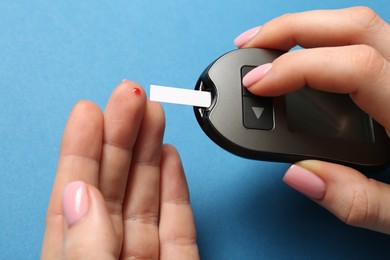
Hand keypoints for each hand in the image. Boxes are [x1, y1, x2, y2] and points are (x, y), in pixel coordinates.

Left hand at [41, 81, 198, 258]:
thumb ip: (86, 248)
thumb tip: (80, 195)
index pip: (74, 199)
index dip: (80, 151)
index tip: (88, 112)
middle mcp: (109, 256)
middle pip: (114, 187)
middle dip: (121, 137)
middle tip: (130, 97)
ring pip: (146, 198)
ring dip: (149, 152)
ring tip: (152, 113)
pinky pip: (178, 227)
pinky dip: (176, 190)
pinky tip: (169, 157)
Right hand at [235, 7, 389, 233]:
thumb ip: (355, 200)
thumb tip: (298, 174)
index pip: (351, 66)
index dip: (294, 68)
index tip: (256, 84)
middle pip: (353, 25)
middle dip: (292, 28)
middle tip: (250, 46)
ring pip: (360, 25)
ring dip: (307, 28)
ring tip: (268, 46)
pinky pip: (365, 40)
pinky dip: (324, 39)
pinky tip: (304, 56)